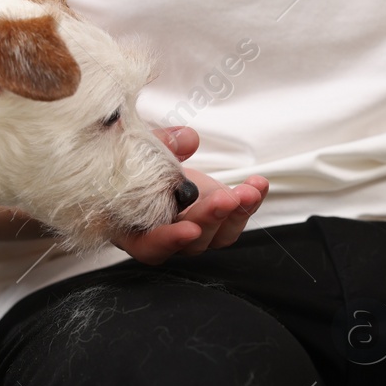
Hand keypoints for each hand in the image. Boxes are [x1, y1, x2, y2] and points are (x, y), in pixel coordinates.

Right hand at [113, 126, 269, 265]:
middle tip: (224, 199)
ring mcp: (192, 230)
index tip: (189, 229)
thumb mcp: (134, 145)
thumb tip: (187, 139)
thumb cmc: (127, 158)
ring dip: (237, 213)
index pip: (150, 246)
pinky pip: (235, 218)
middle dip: (210, 219)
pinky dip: (249, 201)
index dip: (168, 241)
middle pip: (190, 243)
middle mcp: (164, 236)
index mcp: (132, 227)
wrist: (140, 158)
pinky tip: (258, 183)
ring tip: (249, 190)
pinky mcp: (214, 218)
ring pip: (218, 235)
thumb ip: (158, 144)